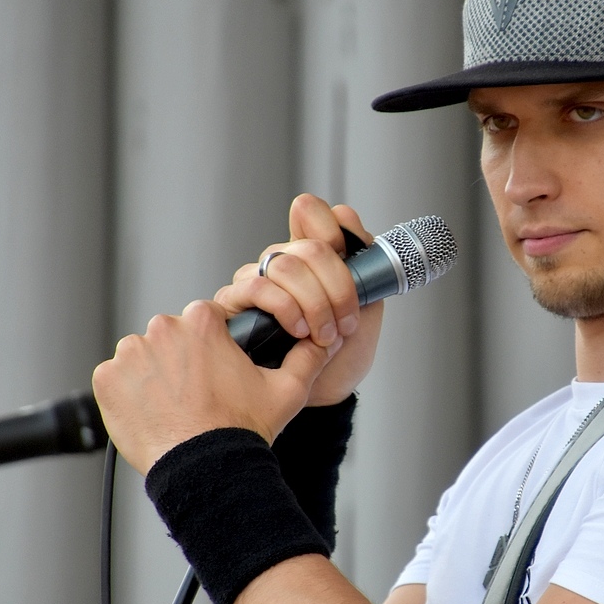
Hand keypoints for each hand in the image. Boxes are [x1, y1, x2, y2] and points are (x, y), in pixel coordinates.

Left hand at [92, 299, 333, 474]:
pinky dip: (131, 394)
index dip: (214, 346)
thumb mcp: (288, 390)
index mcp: (203, 321)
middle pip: (172, 336)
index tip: (217, 371)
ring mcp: (130, 355)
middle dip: (183, 359)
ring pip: (144, 356)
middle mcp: (162, 328)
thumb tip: (326, 340)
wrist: (206, 470)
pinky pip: (118, 379)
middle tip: (200, 393)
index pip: (205, 320)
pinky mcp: (107, 380)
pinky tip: (154, 413)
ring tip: (177, 405)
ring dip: (156, 374)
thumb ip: (308, 356)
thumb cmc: (243, 430)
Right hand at [216, 195, 383, 406]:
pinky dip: (285, 308)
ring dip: (314, 303)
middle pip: (307, 246)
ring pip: (284, 265)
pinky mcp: (234, 302)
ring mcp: (257, 279)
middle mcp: (282, 261)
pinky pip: (257, 287)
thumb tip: (346, 217)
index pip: (311, 212)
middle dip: (337, 288)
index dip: (333, 229)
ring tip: (323, 335)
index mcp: (313, 254)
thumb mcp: (368, 303)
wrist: (325, 391)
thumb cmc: (343, 349)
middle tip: (346, 324)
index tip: (350, 261)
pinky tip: (297, 331)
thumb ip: (362, 260)